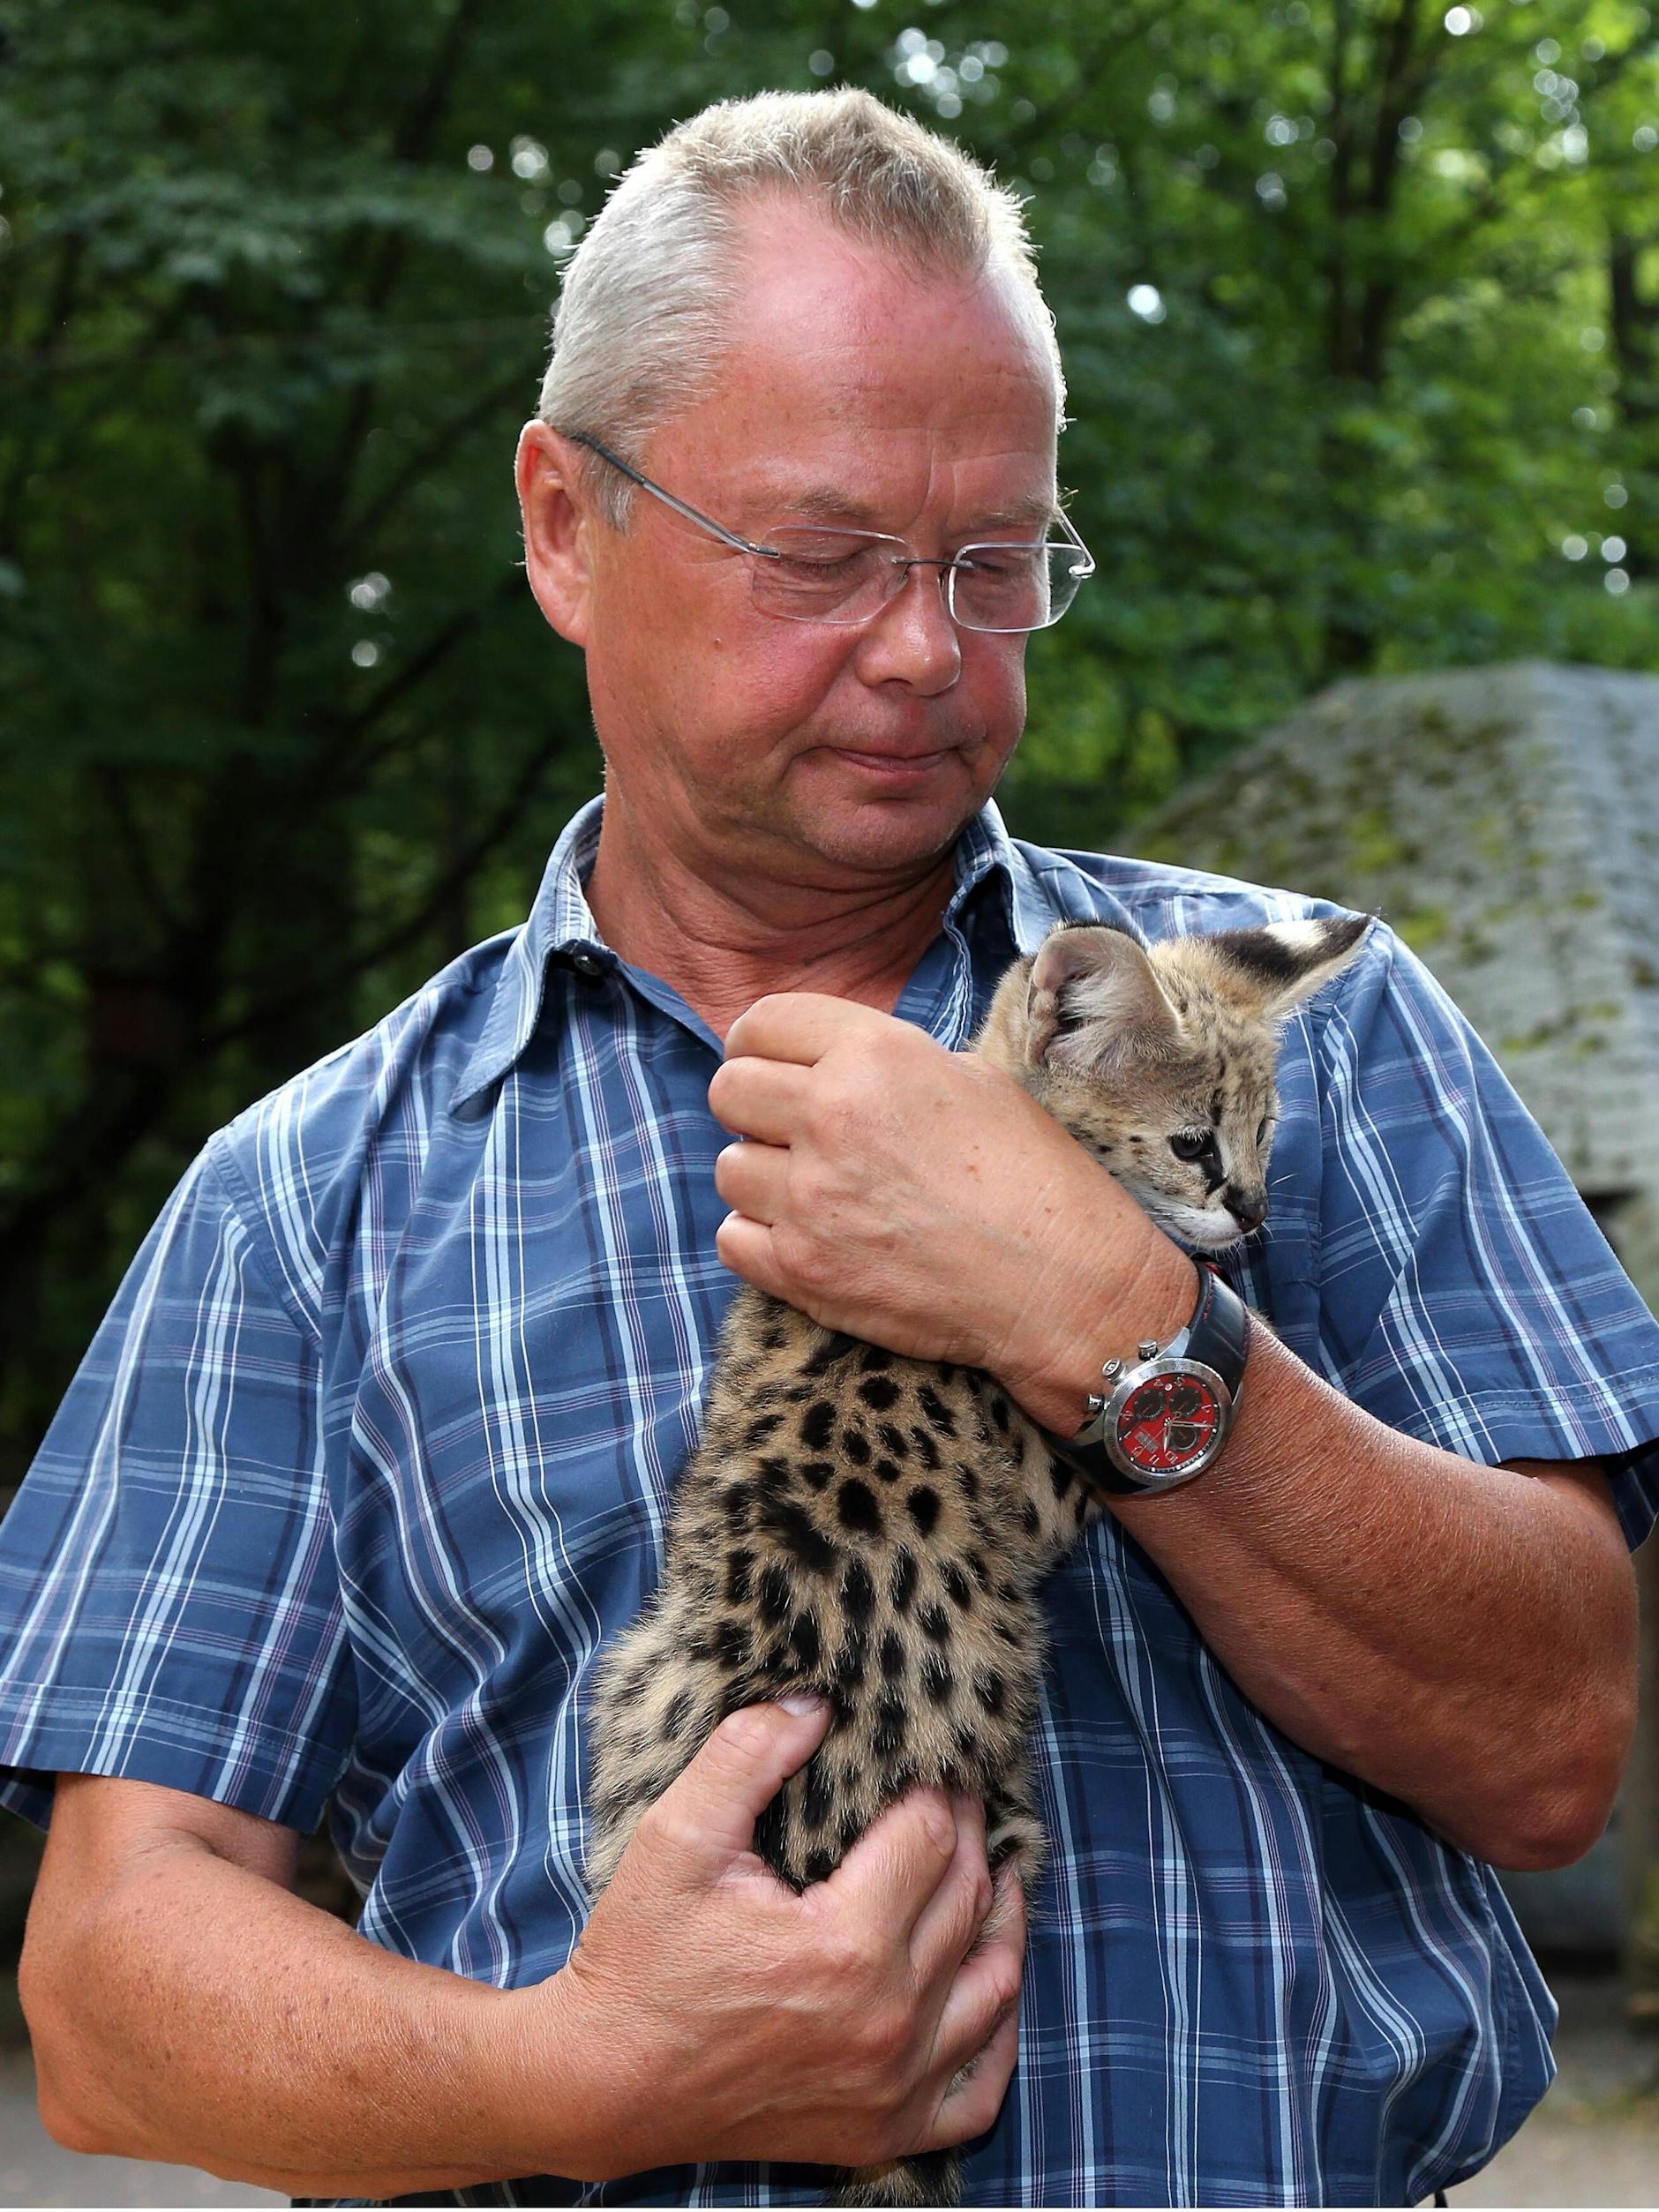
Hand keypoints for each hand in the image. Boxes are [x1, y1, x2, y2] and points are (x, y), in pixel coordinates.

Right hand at [546, 1697, 1024, 2179]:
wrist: (604, 2084)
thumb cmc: (639, 1959)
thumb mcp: (677, 1837)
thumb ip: (747, 1755)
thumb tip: (817, 1703)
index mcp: (846, 1945)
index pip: (930, 1838)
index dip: (937, 1789)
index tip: (933, 1760)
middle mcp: (887, 2020)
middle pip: (966, 1900)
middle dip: (969, 1835)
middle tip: (960, 1795)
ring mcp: (892, 2086)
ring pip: (993, 1986)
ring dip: (1002, 1919)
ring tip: (994, 1868)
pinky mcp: (881, 2131)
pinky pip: (978, 2092)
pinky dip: (999, 2036)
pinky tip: (989, 1986)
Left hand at [708, 992, 1182, 1425]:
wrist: (1065, 1285)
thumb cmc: (1036, 1178)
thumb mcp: (976, 1080)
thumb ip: (888, 1063)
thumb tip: (831, 1066)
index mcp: (875, 1056)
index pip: (763, 1023)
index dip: (759, 1043)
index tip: (768, 1062)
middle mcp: (832, 1117)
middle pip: (728, 1090)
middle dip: (753, 1105)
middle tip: (788, 1128)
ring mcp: (810, 1199)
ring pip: (727, 1168)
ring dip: (761, 1175)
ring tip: (815, 1189)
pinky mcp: (802, 1271)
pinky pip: (732, 1238)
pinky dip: (761, 1237)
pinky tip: (808, 1236)